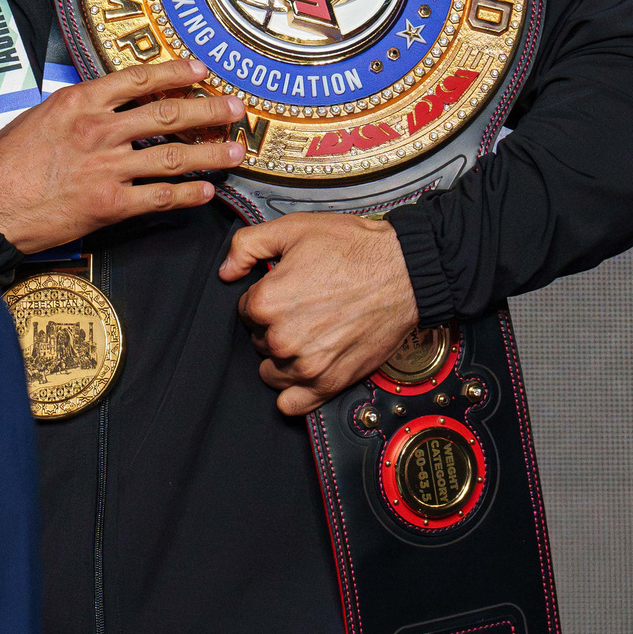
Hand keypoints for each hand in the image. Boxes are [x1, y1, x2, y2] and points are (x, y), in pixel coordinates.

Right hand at [0, 58, 245, 254]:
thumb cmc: (3, 163)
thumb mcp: (36, 116)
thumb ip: (74, 108)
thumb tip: (101, 101)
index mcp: (80, 102)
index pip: (139, 79)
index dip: (176, 72)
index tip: (201, 69)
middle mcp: (99, 130)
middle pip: (168, 114)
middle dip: (208, 110)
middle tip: (236, 107)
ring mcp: (107, 168)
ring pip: (173, 156)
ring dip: (210, 153)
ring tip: (236, 151)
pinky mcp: (110, 204)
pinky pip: (160, 197)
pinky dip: (188, 195)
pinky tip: (206, 192)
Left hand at [220, 211, 416, 415]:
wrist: (405, 271)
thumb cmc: (354, 249)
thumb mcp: (294, 229)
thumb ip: (248, 246)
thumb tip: (227, 272)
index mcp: (267, 302)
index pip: (245, 311)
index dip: (265, 298)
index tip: (287, 291)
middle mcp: (282, 339)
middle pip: (259, 341)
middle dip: (274, 326)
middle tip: (305, 309)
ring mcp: (307, 365)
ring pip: (272, 371)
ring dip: (284, 357)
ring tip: (310, 335)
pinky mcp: (331, 383)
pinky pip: (291, 405)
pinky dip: (293, 393)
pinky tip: (305, 371)